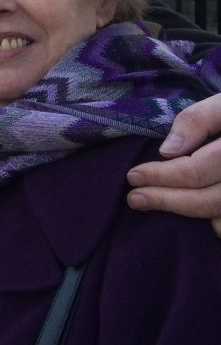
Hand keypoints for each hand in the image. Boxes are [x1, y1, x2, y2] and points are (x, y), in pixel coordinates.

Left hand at [127, 92, 220, 237]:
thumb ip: (198, 120)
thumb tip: (167, 151)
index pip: (196, 171)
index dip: (161, 176)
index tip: (133, 176)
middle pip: (209, 199)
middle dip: (167, 200)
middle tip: (135, 198)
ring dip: (188, 215)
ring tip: (156, 207)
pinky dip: (220, 224)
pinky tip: (206, 222)